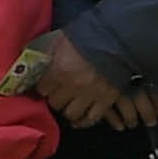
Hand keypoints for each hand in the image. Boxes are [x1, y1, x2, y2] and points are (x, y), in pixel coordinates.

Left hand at [24, 32, 144, 129]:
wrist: (118, 38)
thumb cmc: (88, 36)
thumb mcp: (63, 40)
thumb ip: (50, 54)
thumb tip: (39, 65)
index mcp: (60, 70)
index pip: (42, 89)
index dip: (44, 87)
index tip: (46, 85)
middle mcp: (73, 86)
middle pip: (55, 103)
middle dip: (55, 98)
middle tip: (58, 94)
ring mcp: (90, 95)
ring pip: (71, 114)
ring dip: (68, 110)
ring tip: (69, 105)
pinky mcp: (106, 100)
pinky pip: (91, 119)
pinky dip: (84, 121)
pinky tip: (79, 119)